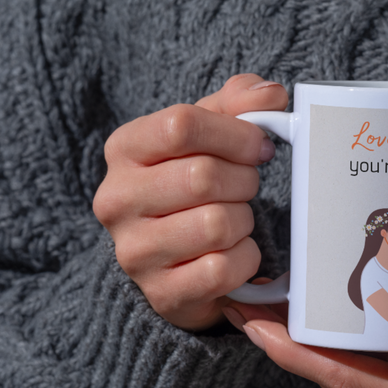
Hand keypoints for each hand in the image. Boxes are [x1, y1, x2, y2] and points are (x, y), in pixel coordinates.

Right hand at [93, 74, 287, 329]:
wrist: (178, 262)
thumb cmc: (194, 187)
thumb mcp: (210, 135)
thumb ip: (239, 104)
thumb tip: (270, 95)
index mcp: (124, 149)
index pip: (181, 124)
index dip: (234, 134)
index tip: (259, 146)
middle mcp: (116, 199)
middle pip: (202, 176)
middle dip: (244, 181)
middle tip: (247, 188)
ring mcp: (134, 251)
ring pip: (216, 224)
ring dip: (244, 222)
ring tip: (236, 221)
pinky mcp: (160, 292)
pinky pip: (223, 269)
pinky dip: (245, 260)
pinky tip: (234, 254)